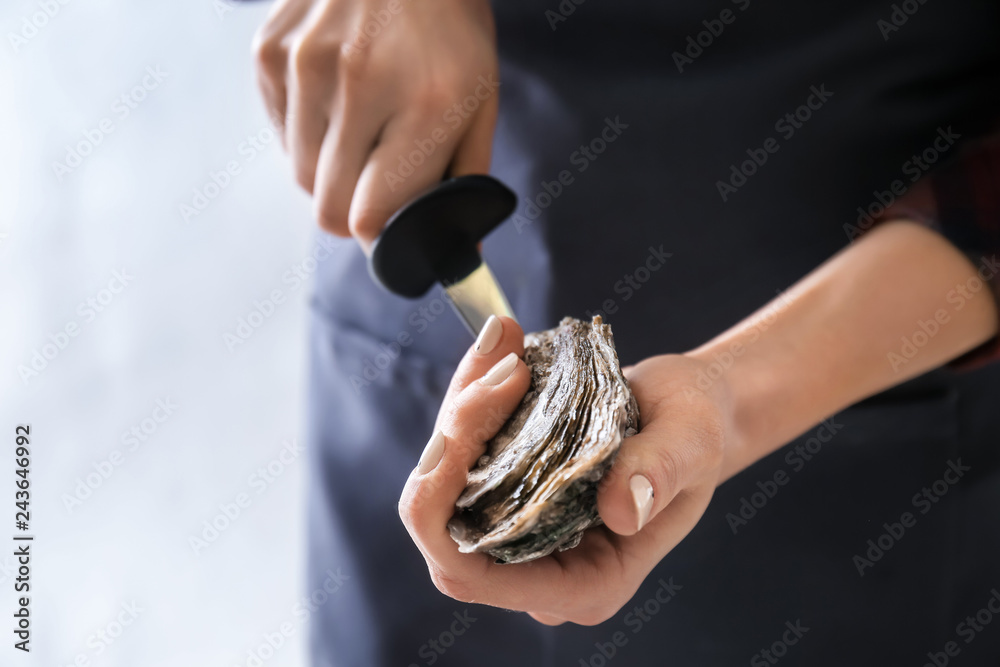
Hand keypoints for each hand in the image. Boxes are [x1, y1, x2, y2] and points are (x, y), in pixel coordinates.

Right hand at [253, 0, 498, 250]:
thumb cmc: (450, 27)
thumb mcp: (480, 97)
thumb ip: (465, 177)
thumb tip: (455, 250)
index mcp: (426, 103)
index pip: (371, 218)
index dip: (381, 232)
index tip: (392, 223)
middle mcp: (361, 83)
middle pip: (328, 209)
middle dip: (353, 209)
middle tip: (377, 180)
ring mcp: (307, 63)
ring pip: (301, 175)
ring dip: (330, 171)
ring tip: (362, 128)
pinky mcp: (270, 51)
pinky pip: (282, 134)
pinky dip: (308, 134)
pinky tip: (336, 98)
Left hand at [398, 317, 733, 624]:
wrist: (689, 410)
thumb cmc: (697, 431)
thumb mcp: (693, 442)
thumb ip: (661, 472)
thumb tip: (621, 510)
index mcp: (585, 583)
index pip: (472, 576)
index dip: (436, 517)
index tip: (455, 435)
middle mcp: (539, 567)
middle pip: (443, 524)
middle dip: (451, 444)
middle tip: (496, 368)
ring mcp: (517, 529)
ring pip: (445, 480)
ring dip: (461, 406)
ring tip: (502, 342)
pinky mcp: (506, 489)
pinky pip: (463, 451)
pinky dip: (471, 396)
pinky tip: (499, 345)